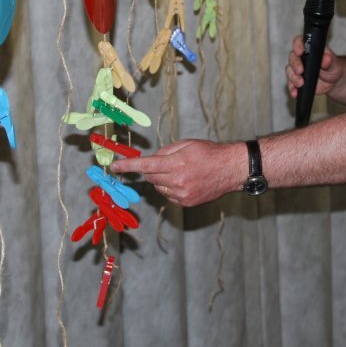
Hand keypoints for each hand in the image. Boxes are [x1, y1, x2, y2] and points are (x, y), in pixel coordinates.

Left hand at [111, 139, 243, 206]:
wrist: (231, 170)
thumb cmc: (209, 153)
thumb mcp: (186, 144)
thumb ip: (165, 151)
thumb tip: (150, 159)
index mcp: (177, 163)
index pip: (145, 166)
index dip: (128, 166)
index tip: (114, 166)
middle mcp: (177, 181)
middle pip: (150, 177)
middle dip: (151, 170)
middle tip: (164, 163)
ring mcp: (182, 194)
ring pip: (158, 187)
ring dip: (161, 179)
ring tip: (180, 171)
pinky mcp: (186, 203)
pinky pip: (168, 195)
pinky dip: (170, 188)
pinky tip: (185, 181)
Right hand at [285, 34, 341, 97]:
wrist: (333, 82)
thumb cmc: (333, 67)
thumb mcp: (334, 63)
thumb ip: (330, 60)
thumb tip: (326, 58)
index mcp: (309, 48)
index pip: (299, 41)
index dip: (297, 45)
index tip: (299, 52)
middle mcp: (301, 57)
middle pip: (292, 57)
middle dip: (295, 65)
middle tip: (300, 71)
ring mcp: (297, 69)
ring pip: (289, 71)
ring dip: (293, 78)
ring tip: (300, 83)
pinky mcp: (296, 81)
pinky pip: (290, 84)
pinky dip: (292, 89)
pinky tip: (295, 92)